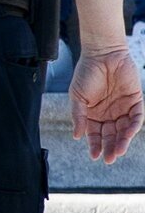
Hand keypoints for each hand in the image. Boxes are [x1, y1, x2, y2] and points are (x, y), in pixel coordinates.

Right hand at [69, 47, 142, 163]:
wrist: (102, 54)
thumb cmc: (86, 73)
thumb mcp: (77, 97)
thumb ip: (78, 116)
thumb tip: (77, 136)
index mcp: (93, 114)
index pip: (95, 134)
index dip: (95, 145)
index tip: (95, 156)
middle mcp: (108, 114)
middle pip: (111, 135)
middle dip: (110, 147)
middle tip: (109, 159)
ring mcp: (122, 108)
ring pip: (124, 129)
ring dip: (122, 141)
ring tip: (119, 151)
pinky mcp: (135, 101)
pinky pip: (136, 117)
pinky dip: (133, 126)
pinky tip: (128, 134)